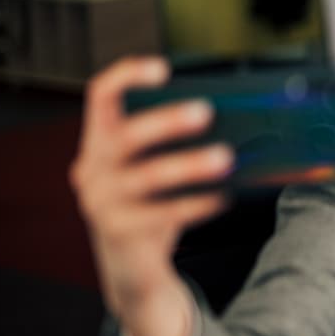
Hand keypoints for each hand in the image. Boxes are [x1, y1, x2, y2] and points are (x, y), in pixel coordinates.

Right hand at [69, 57, 232, 335]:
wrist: (131, 267)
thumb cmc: (151, 205)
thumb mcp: (153, 170)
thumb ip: (176, 146)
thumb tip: (242, 122)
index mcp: (100, 142)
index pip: (100, 95)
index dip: (127, 76)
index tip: (162, 68)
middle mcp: (92, 168)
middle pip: (125, 136)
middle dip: (165, 121)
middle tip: (205, 112)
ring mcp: (101, 202)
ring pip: (147, 176)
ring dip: (189, 164)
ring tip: (225, 158)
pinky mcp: (119, 232)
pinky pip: (161, 214)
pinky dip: (195, 204)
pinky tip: (221, 198)